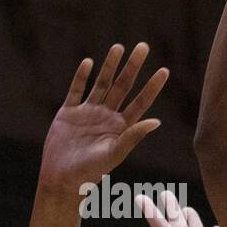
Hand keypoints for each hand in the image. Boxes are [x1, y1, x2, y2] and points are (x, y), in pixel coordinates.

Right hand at [39, 43, 168, 194]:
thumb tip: (156, 121)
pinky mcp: (68, 113)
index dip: (152, 87)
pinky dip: (81, 77)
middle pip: (122, 86)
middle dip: (132, 67)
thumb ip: (133, 136)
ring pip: (101, 84)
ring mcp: (87, 113)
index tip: (164, 70)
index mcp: (120, 127)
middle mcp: (106, 116)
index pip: (140, 102)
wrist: (61, 179)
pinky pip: (76, 90)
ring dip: (109, 66)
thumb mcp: (114, 154)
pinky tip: (88, 62)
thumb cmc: (90, 173)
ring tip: (118, 47)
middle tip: (143, 47)